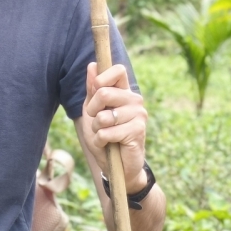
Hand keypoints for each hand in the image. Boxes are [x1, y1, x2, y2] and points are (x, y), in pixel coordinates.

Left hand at [82, 62, 148, 193]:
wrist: (115, 165)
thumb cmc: (102, 136)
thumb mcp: (92, 111)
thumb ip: (92, 89)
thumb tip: (92, 65)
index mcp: (124, 92)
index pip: (117, 70)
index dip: (101, 79)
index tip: (96, 93)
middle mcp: (134, 100)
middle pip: (104, 92)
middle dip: (92, 110)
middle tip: (97, 122)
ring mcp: (138, 115)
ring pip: (103, 116)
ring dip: (96, 129)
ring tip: (105, 135)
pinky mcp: (137, 131)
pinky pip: (106, 132)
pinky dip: (100, 141)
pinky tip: (108, 145)